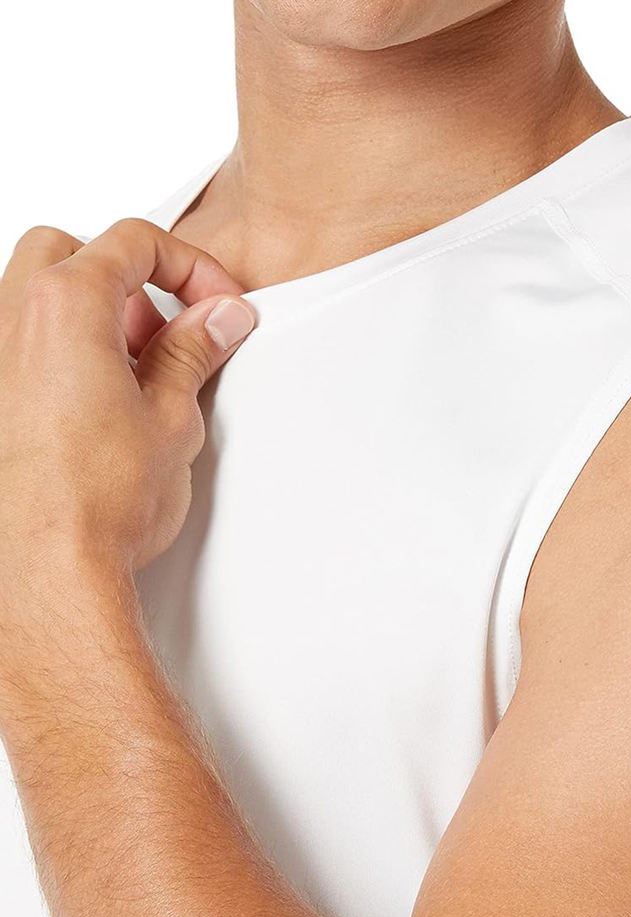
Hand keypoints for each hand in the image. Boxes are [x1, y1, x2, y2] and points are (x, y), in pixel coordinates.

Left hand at [0, 219, 254, 583]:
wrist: (43, 568)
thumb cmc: (93, 501)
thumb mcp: (171, 415)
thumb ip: (194, 351)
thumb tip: (216, 319)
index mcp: (64, 305)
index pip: (134, 241)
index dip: (192, 267)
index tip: (217, 304)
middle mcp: (9, 319)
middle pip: (73, 252)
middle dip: (130, 279)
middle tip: (169, 331)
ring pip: (37, 295)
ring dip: (93, 315)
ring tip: (135, 374)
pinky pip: (19, 345)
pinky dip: (59, 352)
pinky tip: (93, 404)